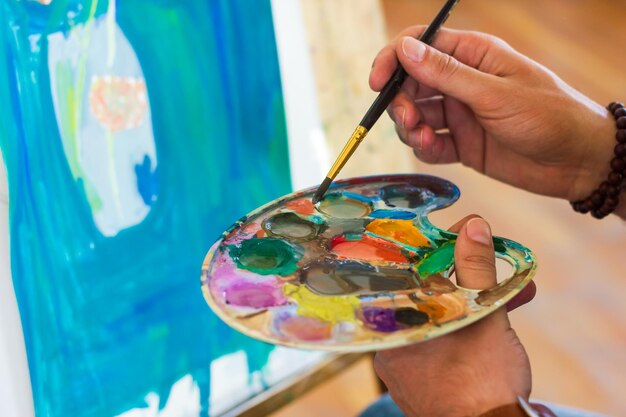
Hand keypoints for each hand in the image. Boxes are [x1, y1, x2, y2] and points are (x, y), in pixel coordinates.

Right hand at [370, 27, 615, 201]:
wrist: (577, 161)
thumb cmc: (549, 115)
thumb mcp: (495, 93)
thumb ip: (447, 74)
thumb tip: (405, 49)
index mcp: (473, 56)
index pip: (420, 46)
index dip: (393, 60)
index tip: (377, 83)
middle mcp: (462, 82)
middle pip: (411, 83)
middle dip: (401, 101)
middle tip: (408, 119)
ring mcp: (461, 113)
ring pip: (417, 114)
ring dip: (410, 126)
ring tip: (424, 138)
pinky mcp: (463, 144)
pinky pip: (430, 142)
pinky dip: (424, 146)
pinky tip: (433, 148)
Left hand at [374, 216, 532, 416]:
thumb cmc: (479, 386)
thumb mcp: (481, 317)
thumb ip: (475, 270)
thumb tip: (472, 227)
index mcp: (393, 325)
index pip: (411, 271)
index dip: (440, 247)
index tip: (465, 232)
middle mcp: (395, 343)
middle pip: (430, 292)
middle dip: (469, 276)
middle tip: (495, 261)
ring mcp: (411, 362)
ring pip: (443, 315)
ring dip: (479, 300)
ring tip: (516, 293)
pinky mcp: (431, 377)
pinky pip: (448, 338)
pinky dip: (473, 325)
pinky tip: (502, 316)